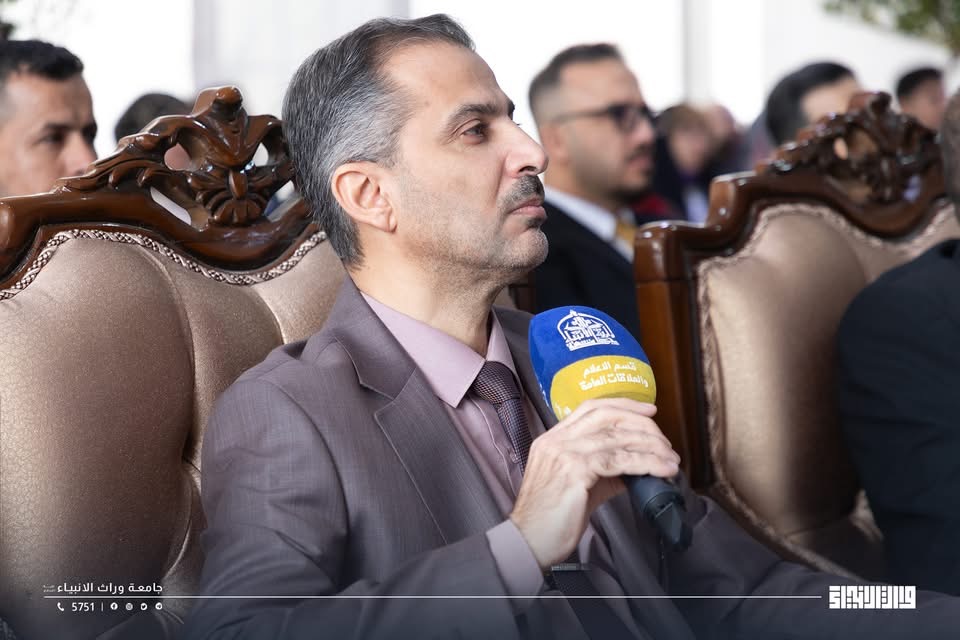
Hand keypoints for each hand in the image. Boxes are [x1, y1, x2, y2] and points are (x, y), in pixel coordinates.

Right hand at [509, 398, 679, 569]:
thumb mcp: (579, 486)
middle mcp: (556, 440)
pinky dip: (644, 462)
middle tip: (664, 441)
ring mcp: (564, 452)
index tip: (648, 411)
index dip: (623, 405)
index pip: (591, 408)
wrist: (529, 541)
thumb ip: (603, 471)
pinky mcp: (575, 470)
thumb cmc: (551, 519)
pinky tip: (660, 470)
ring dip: (650, 446)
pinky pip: (618, 460)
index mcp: (553, 439)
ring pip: (616, 437)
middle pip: (606, 416)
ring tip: (670, 459)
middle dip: (641, 423)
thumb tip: (635, 466)